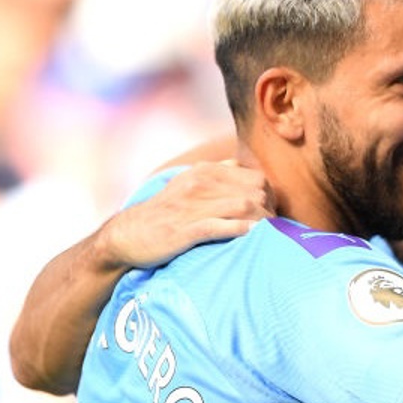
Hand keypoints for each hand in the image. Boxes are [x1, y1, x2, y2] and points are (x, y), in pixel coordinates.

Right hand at [101, 160, 272, 268]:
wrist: (127, 235)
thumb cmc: (166, 212)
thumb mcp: (189, 184)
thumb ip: (217, 173)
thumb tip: (242, 166)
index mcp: (205, 171)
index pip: (257, 178)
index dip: (272, 197)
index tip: (273, 213)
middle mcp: (200, 184)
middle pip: (255, 192)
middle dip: (271, 210)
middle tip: (275, 228)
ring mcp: (192, 206)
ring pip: (242, 207)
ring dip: (263, 222)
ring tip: (270, 235)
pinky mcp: (184, 230)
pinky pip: (219, 226)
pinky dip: (240, 230)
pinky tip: (252, 236)